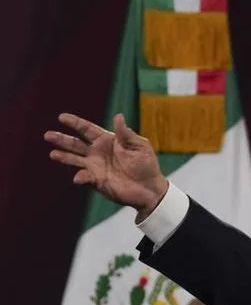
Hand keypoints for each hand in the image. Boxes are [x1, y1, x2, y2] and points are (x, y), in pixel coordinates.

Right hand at [46, 113, 167, 220]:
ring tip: (53, 154)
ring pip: (74, 159)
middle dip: (61, 139)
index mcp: (107, 140)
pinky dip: (80, 176)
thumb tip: (118, 116)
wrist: (150, 188)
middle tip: (48, 135)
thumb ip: (126, 134)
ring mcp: (95, 166)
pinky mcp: (97, 180)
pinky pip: (84, 177)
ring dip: (64, 157)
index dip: (75, 123)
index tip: (61, 117)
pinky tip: (78, 177)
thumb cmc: (146, 165)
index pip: (87, 129)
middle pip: (75, 143)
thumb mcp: (140, 146)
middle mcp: (98, 152)